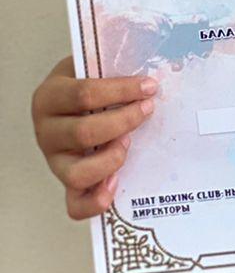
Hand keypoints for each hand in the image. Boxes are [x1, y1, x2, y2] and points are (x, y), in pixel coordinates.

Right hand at [31, 55, 160, 218]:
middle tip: (148, 110)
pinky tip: (116, 185)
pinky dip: (96, 201)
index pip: (84, 94)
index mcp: (50, 97)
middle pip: (84, 133)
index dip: (121, 91)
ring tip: (129, 144)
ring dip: (111, 160)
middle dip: (124, 121)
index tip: (149, 86)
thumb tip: (150, 73)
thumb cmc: (87, 83)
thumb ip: (110, 67)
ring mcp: (55, 161)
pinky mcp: (67, 183)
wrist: (69, 102)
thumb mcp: (92, 67)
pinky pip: (75, 205)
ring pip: (77, 173)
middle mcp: (47, 132)